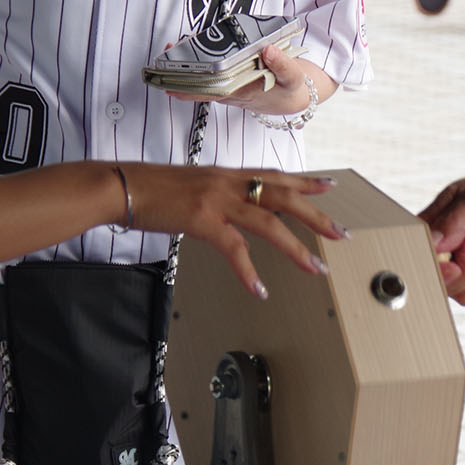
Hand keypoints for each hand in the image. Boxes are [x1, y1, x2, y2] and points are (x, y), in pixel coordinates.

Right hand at [124, 164, 343, 299]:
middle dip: (316, 215)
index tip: (331, 185)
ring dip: (296, 248)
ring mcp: (218, 200)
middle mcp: (229, 183)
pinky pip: (234, 249)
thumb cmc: (152, 188)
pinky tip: (260, 289)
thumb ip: (218, 193)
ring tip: (316, 268)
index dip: (305, 180)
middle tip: (342, 233)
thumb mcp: (193, 184)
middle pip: (284, 196)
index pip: (275, 175)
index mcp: (228, 175)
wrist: (122, 185)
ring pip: (269, 223)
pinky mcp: (202, 220)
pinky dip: (249, 271)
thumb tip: (232, 206)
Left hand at [163, 44, 326, 117]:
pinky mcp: (232, 78)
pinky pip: (210, 72)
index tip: (168, 82)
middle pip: (199, 83)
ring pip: (202, 77)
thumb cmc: (293, 90)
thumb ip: (283, 65)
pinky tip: (193, 48)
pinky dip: (200, 61)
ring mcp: (230, 85)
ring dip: (188, 65)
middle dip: (180, 71)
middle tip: (166, 54)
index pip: (208, 92)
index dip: (186, 88)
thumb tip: (268, 49)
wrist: (298, 97)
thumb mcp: (294, 79)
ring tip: (175, 47)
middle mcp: (231, 91)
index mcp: (242, 93)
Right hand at [421, 162, 464, 305]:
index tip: (451, 263)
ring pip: (463, 297)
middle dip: (461, 273)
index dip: (433, 268)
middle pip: (440, 285)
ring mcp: (464, 269)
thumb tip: (434, 244)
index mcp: (431, 231)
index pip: (419, 257)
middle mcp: (445, 255)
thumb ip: (456, 220)